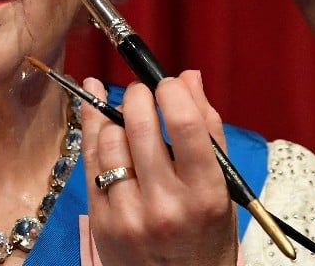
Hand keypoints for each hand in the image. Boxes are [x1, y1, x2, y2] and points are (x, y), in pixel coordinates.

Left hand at [81, 72, 236, 265]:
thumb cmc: (206, 236)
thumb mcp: (223, 190)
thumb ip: (209, 131)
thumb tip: (189, 78)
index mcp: (205, 195)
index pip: (185, 125)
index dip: (171, 91)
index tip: (168, 84)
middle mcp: (165, 205)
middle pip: (140, 126)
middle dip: (138, 96)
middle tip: (143, 92)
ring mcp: (128, 214)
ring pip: (109, 140)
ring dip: (115, 117)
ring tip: (127, 116)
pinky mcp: (100, 219)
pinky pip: (90, 162)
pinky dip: (93, 131)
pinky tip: (97, 111)